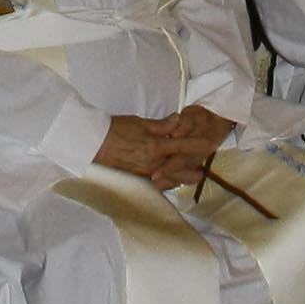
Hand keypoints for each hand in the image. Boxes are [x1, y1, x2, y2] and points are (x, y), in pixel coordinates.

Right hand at [93, 109, 235, 192]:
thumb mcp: (140, 122)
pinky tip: (170, 181)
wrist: (94, 142)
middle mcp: (154, 163)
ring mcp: (146, 173)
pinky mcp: (138, 178)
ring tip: (190, 176)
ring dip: (181, 178)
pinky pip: (158, 183)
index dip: (198, 146)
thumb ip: (161, 125)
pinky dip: (167, 182)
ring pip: (170, 179)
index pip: (183, 147)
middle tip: (202, 170)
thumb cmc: (116, 128)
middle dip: (193, 171)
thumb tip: (178, 120)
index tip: (210, 145)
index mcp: (156, 147)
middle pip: (180, 171)